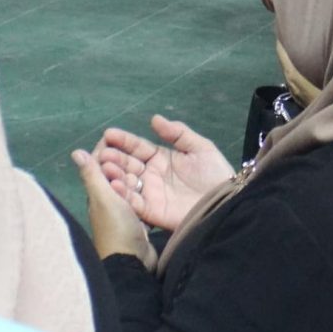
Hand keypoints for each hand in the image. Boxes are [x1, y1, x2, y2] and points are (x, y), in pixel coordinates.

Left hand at [70, 147, 155, 263]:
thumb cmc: (116, 228)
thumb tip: (75, 152)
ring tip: (144, 162)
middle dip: (120, 158)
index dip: (105, 149)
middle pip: (113, 172)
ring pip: (127, 184)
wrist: (133, 262)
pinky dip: (142, 188)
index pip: (97, 164)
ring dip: (133, 172)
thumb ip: (92, 175)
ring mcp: (121, 210)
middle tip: (132, 148)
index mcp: (96, 193)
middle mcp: (106, 200)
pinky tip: (151, 182)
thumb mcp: (104, 198)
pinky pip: (138, 197)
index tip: (115, 135)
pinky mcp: (136, 219)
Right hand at [92, 115, 233, 231]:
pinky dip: (122, 195)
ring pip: (126, 182)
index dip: (123, 140)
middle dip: (113, 158)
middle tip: (103, 152)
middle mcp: (151, 175)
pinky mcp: (153, 212)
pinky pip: (133, 203)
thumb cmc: (216, 174)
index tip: (109, 133)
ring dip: (113, 175)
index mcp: (161, 158)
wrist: (229, 201)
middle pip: (127, 164)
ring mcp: (150, 193)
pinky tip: (114, 185)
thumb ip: (178, 133)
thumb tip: (154, 119)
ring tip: (105, 167)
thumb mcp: (201, 148)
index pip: (137, 147)